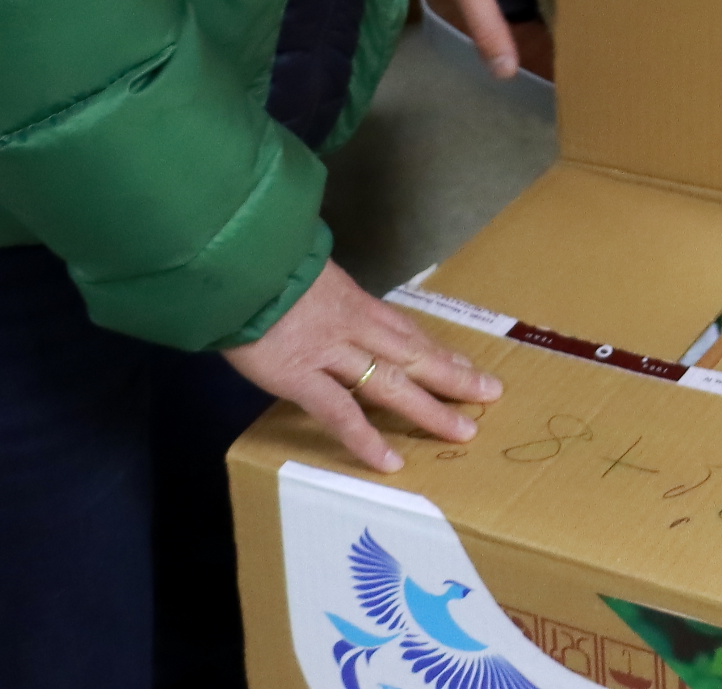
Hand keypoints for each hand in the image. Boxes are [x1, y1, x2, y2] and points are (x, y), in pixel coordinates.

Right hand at [221, 260, 501, 470]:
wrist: (230, 259)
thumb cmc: (257, 263)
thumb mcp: (299, 272)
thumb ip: (316, 295)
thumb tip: (319, 307)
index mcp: (350, 300)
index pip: (404, 329)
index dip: (436, 350)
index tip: (464, 365)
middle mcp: (351, 325)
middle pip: (412, 353)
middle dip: (453, 376)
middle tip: (490, 394)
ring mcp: (329, 351)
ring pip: (390, 381)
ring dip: (429, 407)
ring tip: (463, 430)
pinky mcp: (299, 374)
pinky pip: (340, 411)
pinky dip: (366, 438)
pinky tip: (390, 461)